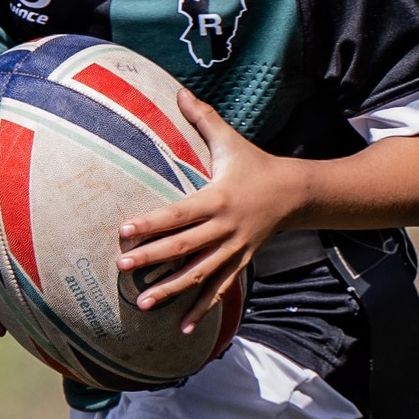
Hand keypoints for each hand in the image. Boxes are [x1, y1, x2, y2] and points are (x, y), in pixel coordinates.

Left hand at [117, 89, 300, 333]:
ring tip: (143, 305)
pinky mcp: (239, 263)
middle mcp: (224, 228)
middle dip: (152, 260)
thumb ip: (202, 118)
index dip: (150, 223)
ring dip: (171, 292)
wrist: (296, 194)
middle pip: (184, 248)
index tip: (123, 232)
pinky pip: (219, 290)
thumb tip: (178, 90)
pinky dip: (201, 310)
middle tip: (122, 269)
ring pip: (199, 275)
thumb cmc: (254, 164)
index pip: (178, 213)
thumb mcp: (230, 140)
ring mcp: (233, 250)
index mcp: (217, 198)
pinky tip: (183, 329)